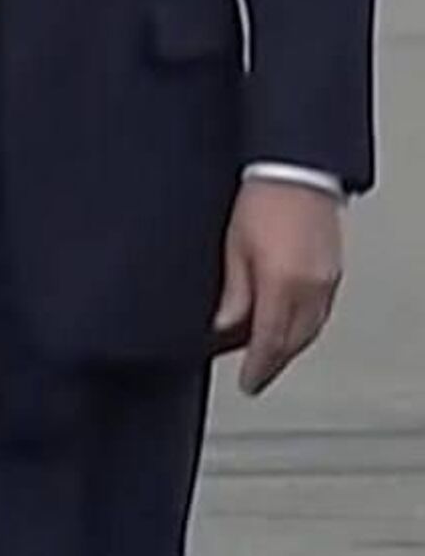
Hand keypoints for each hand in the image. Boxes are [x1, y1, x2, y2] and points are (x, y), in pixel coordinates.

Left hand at [212, 179, 344, 395]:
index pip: (271, 342)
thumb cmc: (260, 200)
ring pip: (310, 330)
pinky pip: (320, 313)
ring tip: (269, 355)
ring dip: (290, 347)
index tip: (249, 383)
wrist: (295, 172)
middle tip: (256, 375)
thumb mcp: (233, 247)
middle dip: (274, 363)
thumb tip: (223, 326)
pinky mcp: (333, 272)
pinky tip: (290, 326)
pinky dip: (304, 327)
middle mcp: (311, 288)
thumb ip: (234, 293)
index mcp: (282, 284)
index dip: (259, 368)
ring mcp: (326, 281)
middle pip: (294, 342)